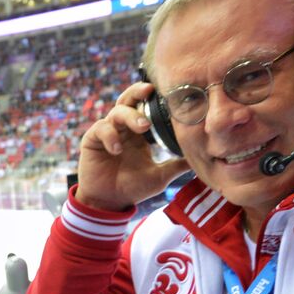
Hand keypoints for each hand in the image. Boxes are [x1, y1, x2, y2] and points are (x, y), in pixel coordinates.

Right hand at [75, 81, 189, 210]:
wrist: (109, 203)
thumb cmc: (133, 188)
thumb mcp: (160, 176)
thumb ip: (177, 166)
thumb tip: (201, 158)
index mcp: (138, 133)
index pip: (145, 107)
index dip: (153, 98)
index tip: (168, 92)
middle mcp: (123, 128)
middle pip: (128, 99)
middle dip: (138, 91)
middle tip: (149, 90)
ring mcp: (107, 132)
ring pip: (117, 112)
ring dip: (130, 116)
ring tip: (143, 126)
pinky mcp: (92, 140)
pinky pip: (101, 129)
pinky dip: (110, 135)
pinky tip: (117, 150)